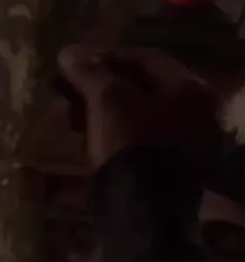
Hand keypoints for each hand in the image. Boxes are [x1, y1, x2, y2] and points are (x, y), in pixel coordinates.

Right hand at [58, 46, 218, 169]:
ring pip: (136, 115)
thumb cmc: (130, 143)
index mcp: (189, 89)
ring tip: (72, 118)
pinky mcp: (166, 166)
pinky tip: (87, 139)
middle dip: (101, 87)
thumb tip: (68, 53)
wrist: (141, 208)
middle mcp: (194, 112)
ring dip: (102, 111)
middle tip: (70, 91)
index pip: (145, 58)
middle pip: (141, 87)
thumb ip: (89, 72)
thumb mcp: (107, 101)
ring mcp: (183, 142)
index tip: (75, 64)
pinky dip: (111, 134)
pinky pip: (136, 139)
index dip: (106, 57)